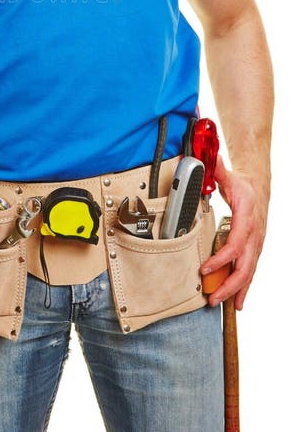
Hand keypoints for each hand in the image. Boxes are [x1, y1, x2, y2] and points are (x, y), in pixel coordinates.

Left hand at [200, 155, 268, 309]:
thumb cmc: (242, 186)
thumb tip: (207, 158)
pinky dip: (244, 288)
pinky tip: (237, 302)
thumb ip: (216, 169)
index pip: (235, 244)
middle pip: (245, 266)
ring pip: (249, 273)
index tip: (204, 269)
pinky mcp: (254, 250)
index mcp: (246, 219)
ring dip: (236, 291)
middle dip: (229, 285)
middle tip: (212, 298)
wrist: (259, 188)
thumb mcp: (228, 176)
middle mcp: (254, 235)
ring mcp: (256, 244)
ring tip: (221, 304)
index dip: (221, 259)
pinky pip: (249, 272)